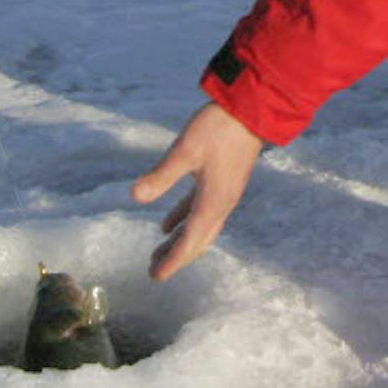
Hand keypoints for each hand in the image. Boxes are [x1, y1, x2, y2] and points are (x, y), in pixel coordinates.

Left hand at [131, 101, 264, 280]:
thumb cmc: (218, 129)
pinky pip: (201, 210)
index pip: (189, 242)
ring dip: (180, 241)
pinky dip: (184, 220)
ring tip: (158, 251)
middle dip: (176, 257)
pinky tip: (167, 224)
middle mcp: (221, 204)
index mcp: (213, 202)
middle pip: (197, 241)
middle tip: (153, 270)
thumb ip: (161, 175)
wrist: (252, 111)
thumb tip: (136, 197)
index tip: (155, 276)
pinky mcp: (223, 182)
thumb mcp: (185, 151)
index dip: (172, 261)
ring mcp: (224, 194)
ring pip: (200, 228)